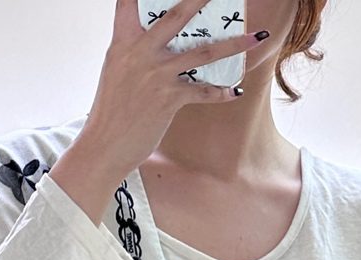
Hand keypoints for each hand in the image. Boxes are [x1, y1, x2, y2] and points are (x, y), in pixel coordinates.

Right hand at [79, 0, 265, 177]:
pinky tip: (235, 91)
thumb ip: (134, 50)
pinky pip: (203, 92)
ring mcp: (157, 75)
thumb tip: (154, 41)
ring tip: (255, 37)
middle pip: (176, 15)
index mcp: (123, 41)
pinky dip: (221, 93)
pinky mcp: (169, 99)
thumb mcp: (116, 69)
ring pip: (203, 52)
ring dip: (234, 45)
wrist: (104, 145)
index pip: (129, 1)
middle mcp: (141, 52)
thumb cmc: (111, 110)